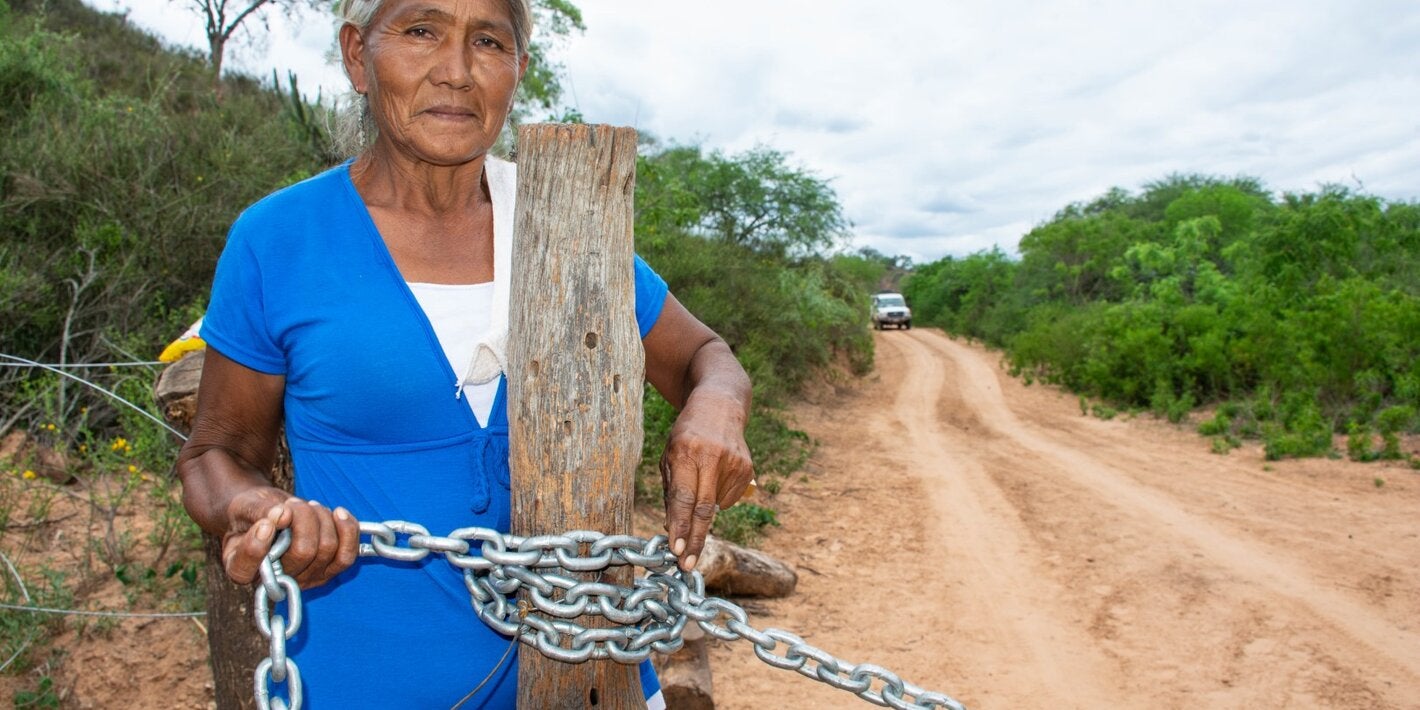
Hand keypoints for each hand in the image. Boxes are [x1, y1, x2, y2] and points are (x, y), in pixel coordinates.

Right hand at [221, 489, 359, 588]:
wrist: (275, 514)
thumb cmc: (255, 512)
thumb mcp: (246, 506)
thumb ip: (258, 512)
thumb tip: (281, 516)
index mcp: (240, 569)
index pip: (246, 568)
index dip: (257, 546)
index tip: (264, 522)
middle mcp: (274, 581)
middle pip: (302, 552)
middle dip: (302, 517)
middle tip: (292, 503)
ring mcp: (304, 579)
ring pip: (327, 548)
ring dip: (321, 518)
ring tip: (308, 507)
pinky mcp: (328, 571)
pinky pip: (347, 555)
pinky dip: (347, 529)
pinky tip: (338, 513)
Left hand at [660, 397, 754, 571]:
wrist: (720, 406)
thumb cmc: (686, 434)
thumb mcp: (669, 454)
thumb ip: (671, 489)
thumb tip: (673, 528)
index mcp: (687, 451)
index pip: (683, 497)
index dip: (680, 526)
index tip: (677, 551)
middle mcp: (712, 457)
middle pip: (703, 510)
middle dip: (695, 540)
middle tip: (687, 566)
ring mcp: (734, 463)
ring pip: (715, 507)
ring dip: (702, 511)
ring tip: (698, 484)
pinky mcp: (747, 469)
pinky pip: (728, 499)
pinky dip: (716, 498)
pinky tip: (713, 477)